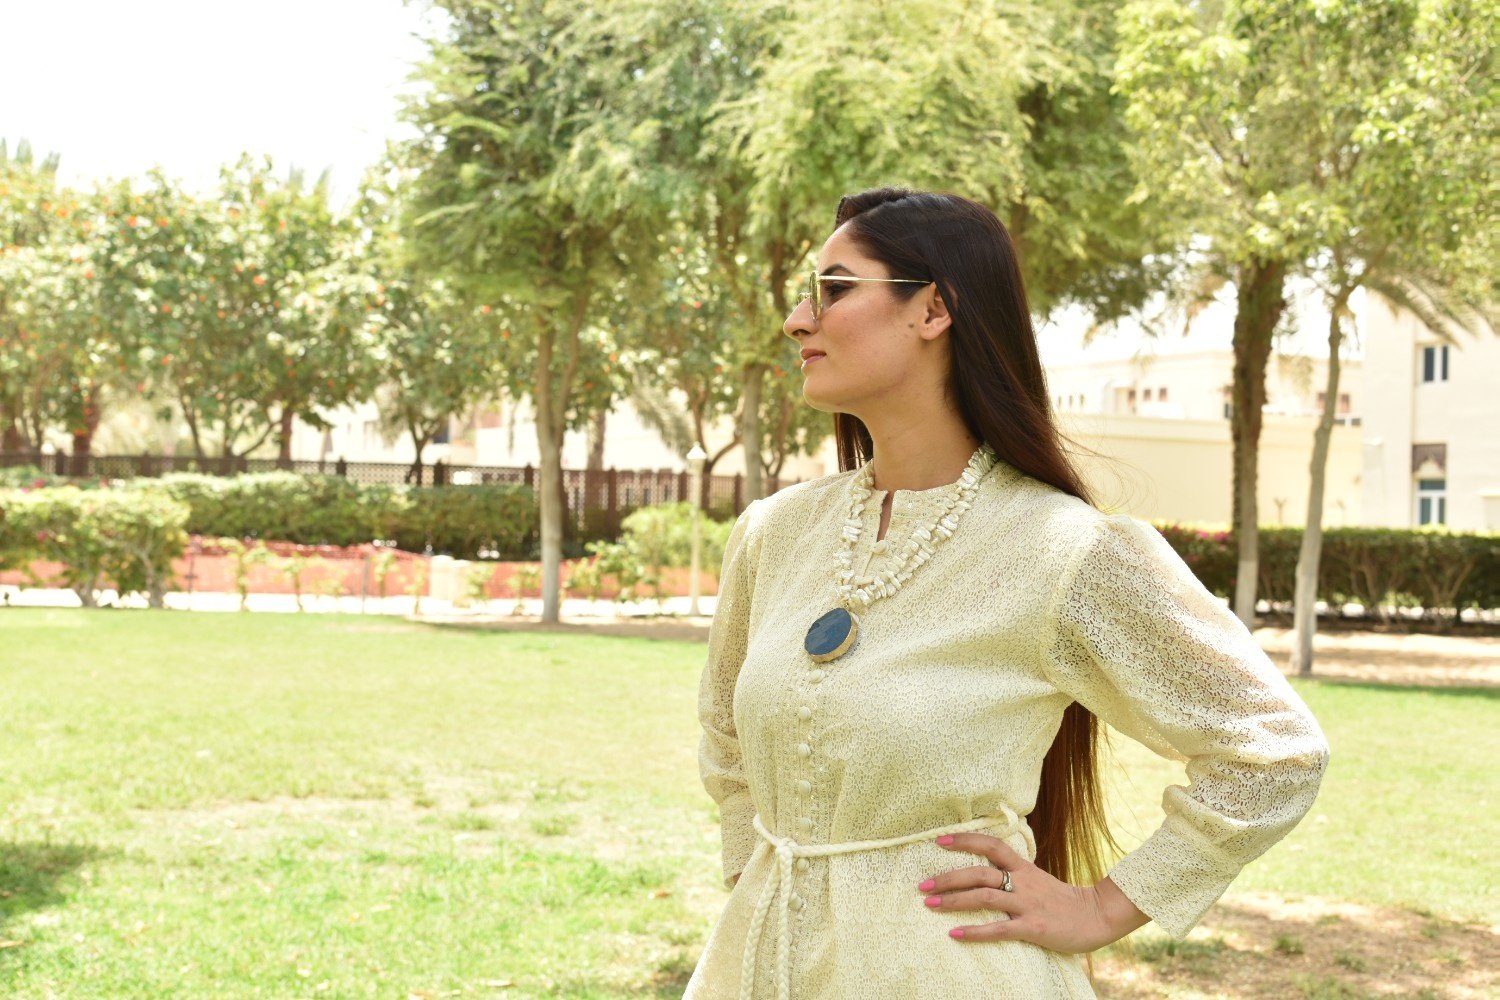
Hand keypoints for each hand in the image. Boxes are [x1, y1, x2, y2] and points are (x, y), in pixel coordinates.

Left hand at [921, 832, 1148, 953]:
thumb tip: (985, 868)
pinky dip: (974, 932)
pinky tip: (954, 934)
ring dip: (953, 900)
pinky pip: (998, 929)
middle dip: (947, 877)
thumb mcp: (1037, 878)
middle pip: (979, 872)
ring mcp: (1027, 904)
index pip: (991, 844)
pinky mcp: (1033, 927)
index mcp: (1024, 866)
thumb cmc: (1062, 899)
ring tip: (930, 905)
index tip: (939, 840)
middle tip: (922, 885)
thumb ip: (1014, 873)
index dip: (965, 840)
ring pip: (984, 897)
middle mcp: (1023, 882)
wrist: (1096, 916)